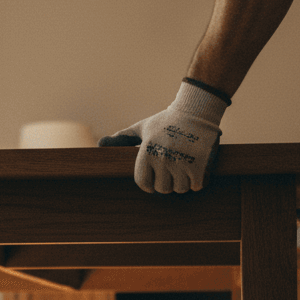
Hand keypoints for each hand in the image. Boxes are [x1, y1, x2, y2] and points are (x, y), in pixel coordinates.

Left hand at [99, 82, 227, 193]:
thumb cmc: (165, 121)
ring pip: (180, 189)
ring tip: (185, 167)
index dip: (149, 184)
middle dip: (167, 182)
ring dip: (183, 182)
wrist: (196, 110)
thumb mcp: (142, 128)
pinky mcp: (200, 164)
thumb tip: (99, 144)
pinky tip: (197, 168)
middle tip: (173, 170)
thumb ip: (122, 138)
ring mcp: (181, 162)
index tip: (156, 179)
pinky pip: (196, 186)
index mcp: (146, 152)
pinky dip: (197, 180)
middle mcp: (162, 158)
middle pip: (162, 189)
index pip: (143, 183)